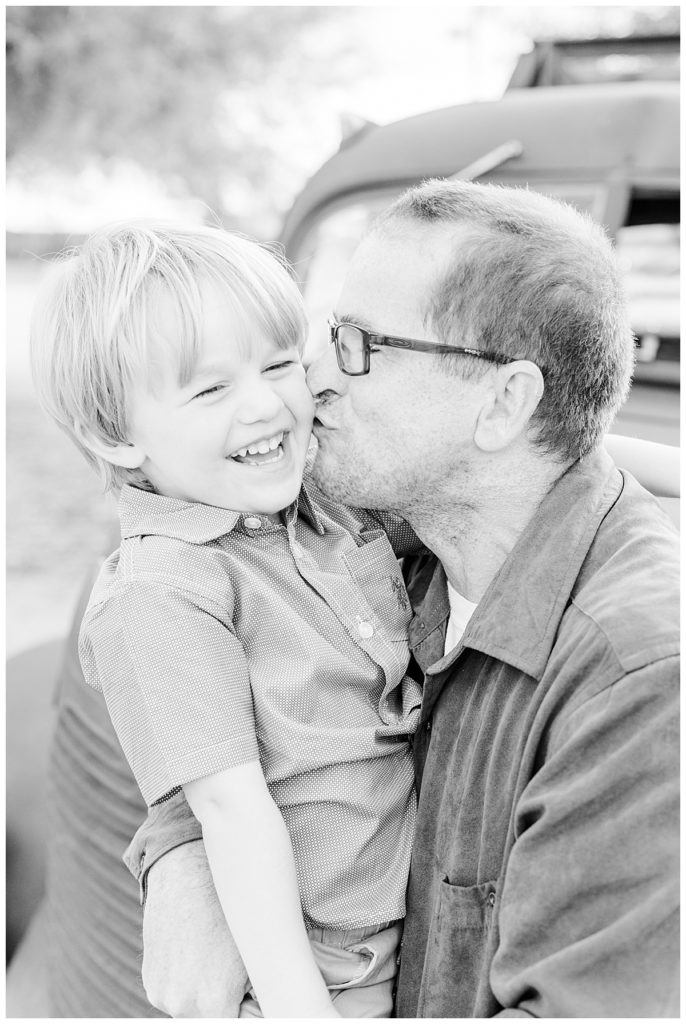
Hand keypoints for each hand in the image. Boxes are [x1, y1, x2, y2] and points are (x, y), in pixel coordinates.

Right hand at [141, 839, 248, 1016]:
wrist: (187, 874)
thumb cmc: (229, 909)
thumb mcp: (254, 953)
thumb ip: (256, 993)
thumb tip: (266, 1007)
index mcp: (214, 1004)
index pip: (236, 1022)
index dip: (245, 1009)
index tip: (248, 995)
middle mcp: (183, 1006)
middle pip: (210, 1017)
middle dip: (224, 1003)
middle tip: (232, 972)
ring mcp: (161, 994)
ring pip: (190, 1007)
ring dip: (201, 992)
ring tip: (212, 952)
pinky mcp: (149, 980)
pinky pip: (172, 991)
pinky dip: (183, 979)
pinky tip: (194, 948)